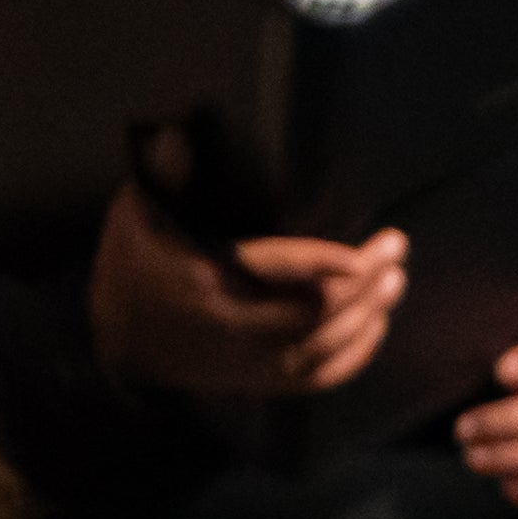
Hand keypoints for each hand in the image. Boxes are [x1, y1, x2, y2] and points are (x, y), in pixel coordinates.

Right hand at [85, 181, 406, 399]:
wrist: (122, 344)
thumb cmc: (132, 267)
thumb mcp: (134, 216)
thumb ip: (162, 177)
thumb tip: (179, 136)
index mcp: (204, 283)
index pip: (276, 274)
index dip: (324, 264)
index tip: (362, 251)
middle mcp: (232, 329)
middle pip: (314, 313)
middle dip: (363, 283)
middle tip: (395, 246)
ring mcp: (250, 363)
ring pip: (325, 346)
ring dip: (368, 313)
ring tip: (396, 278)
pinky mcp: (262, 382)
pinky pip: (322, 376)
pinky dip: (357, 353)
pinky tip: (379, 323)